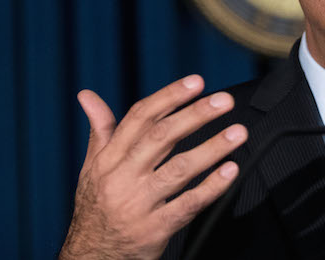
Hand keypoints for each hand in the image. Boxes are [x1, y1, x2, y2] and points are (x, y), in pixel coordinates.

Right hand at [59, 75, 247, 259]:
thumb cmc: (96, 207)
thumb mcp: (92, 168)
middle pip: (162, 138)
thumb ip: (100, 130)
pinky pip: (187, 205)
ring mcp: (139, 204)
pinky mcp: (155, 229)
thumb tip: (87, 96)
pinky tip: (230, 171)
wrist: (91, 257)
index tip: (196, 82)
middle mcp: (123, 177)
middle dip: (195, 115)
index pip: (140, 118)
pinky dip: (211, 187)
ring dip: (212, 148)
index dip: (169, 96)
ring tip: (237, 133)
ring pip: (179, 170)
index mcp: (109, 158)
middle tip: (224, 101)